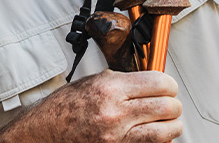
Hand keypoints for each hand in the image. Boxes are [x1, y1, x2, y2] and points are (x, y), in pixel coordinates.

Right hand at [0, 70, 182, 142]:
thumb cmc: (64, 107)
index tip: (167, 86)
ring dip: (171, 124)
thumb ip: (122, 81)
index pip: (158, 83)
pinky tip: (153, 133)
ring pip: (167, 131)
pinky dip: (160, 140)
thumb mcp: (92, 82)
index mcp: (109, 89)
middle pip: (167, 107)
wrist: (45, 131)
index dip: (168, 84)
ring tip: (166, 120)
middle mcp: (115, 113)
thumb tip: (148, 81)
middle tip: (169, 103)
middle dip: (173, 104)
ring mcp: (118, 136)